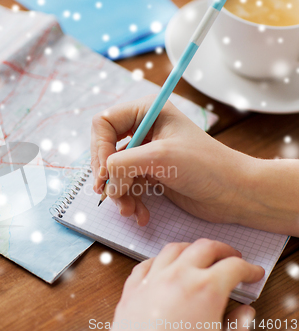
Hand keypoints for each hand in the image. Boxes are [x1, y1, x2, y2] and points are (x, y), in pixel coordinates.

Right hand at [91, 95, 259, 227]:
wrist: (235, 193)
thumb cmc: (205, 165)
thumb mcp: (159, 157)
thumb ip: (122, 164)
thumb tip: (104, 183)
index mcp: (146, 112)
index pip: (103, 123)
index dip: (98, 148)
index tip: (104, 173)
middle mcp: (143, 129)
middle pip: (104, 149)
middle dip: (108, 176)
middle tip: (109, 195)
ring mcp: (145, 153)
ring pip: (113, 172)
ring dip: (118, 194)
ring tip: (129, 210)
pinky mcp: (150, 174)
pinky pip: (126, 186)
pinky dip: (129, 202)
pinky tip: (141, 215)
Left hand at [111, 239, 263, 330]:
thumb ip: (238, 327)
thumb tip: (244, 313)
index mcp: (205, 290)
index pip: (235, 266)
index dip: (249, 268)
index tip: (253, 273)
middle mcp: (177, 277)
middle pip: (205, 247)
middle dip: (223, 250)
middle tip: (232, 257)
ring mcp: (152, 280)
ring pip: (173, 249)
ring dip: (191, 249)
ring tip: (200, 256)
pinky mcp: (132, 289)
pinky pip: (147, 263)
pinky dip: (160, 260)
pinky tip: (164, 266)